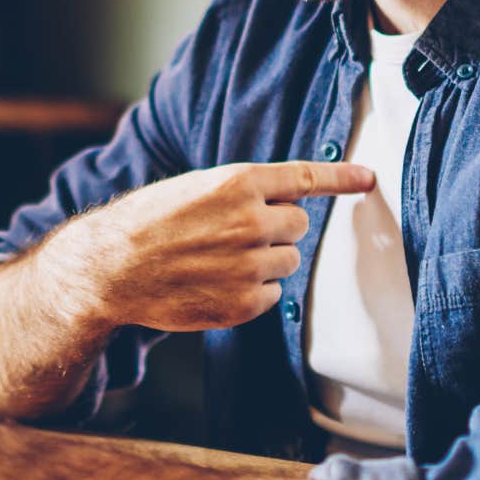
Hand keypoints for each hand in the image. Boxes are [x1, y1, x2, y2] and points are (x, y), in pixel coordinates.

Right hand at [42, 161, 374, 332]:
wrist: (112, 268)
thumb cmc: (151, 221)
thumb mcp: (197, 186)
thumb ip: (245, 190)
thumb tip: (292, 200)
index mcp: (239, 182)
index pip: (306, 177)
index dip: (342, 178)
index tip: (368, 178)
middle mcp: (251, 220)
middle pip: (299, 224)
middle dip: (278, 227)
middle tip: (238, 232)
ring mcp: (249, 264)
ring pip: (287, 260)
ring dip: (264, 260)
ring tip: (218, 260)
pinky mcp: (244, 303)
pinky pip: (272, 295)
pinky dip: (252, 291)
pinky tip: (216, 284)